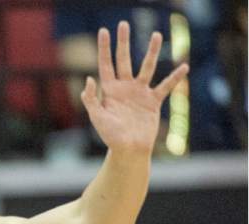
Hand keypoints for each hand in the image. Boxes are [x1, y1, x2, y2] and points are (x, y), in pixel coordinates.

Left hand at [81, 21, 187, 153]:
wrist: (128, 150)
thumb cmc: (110, 136)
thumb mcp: (98, 118)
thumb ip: (92, 99)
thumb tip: (89, 79)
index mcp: (110, 90)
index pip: (106, 65)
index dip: (104, 48)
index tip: (104, 30)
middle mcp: (125, 88)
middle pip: (124, 60)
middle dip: (123, 42)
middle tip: (124, 23)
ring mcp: (140, 93)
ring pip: (147, 67)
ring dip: (152, 51)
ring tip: (156, 35)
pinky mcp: (153, 101)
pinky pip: (166, 86)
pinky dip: (175, 77)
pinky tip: (184, 67)